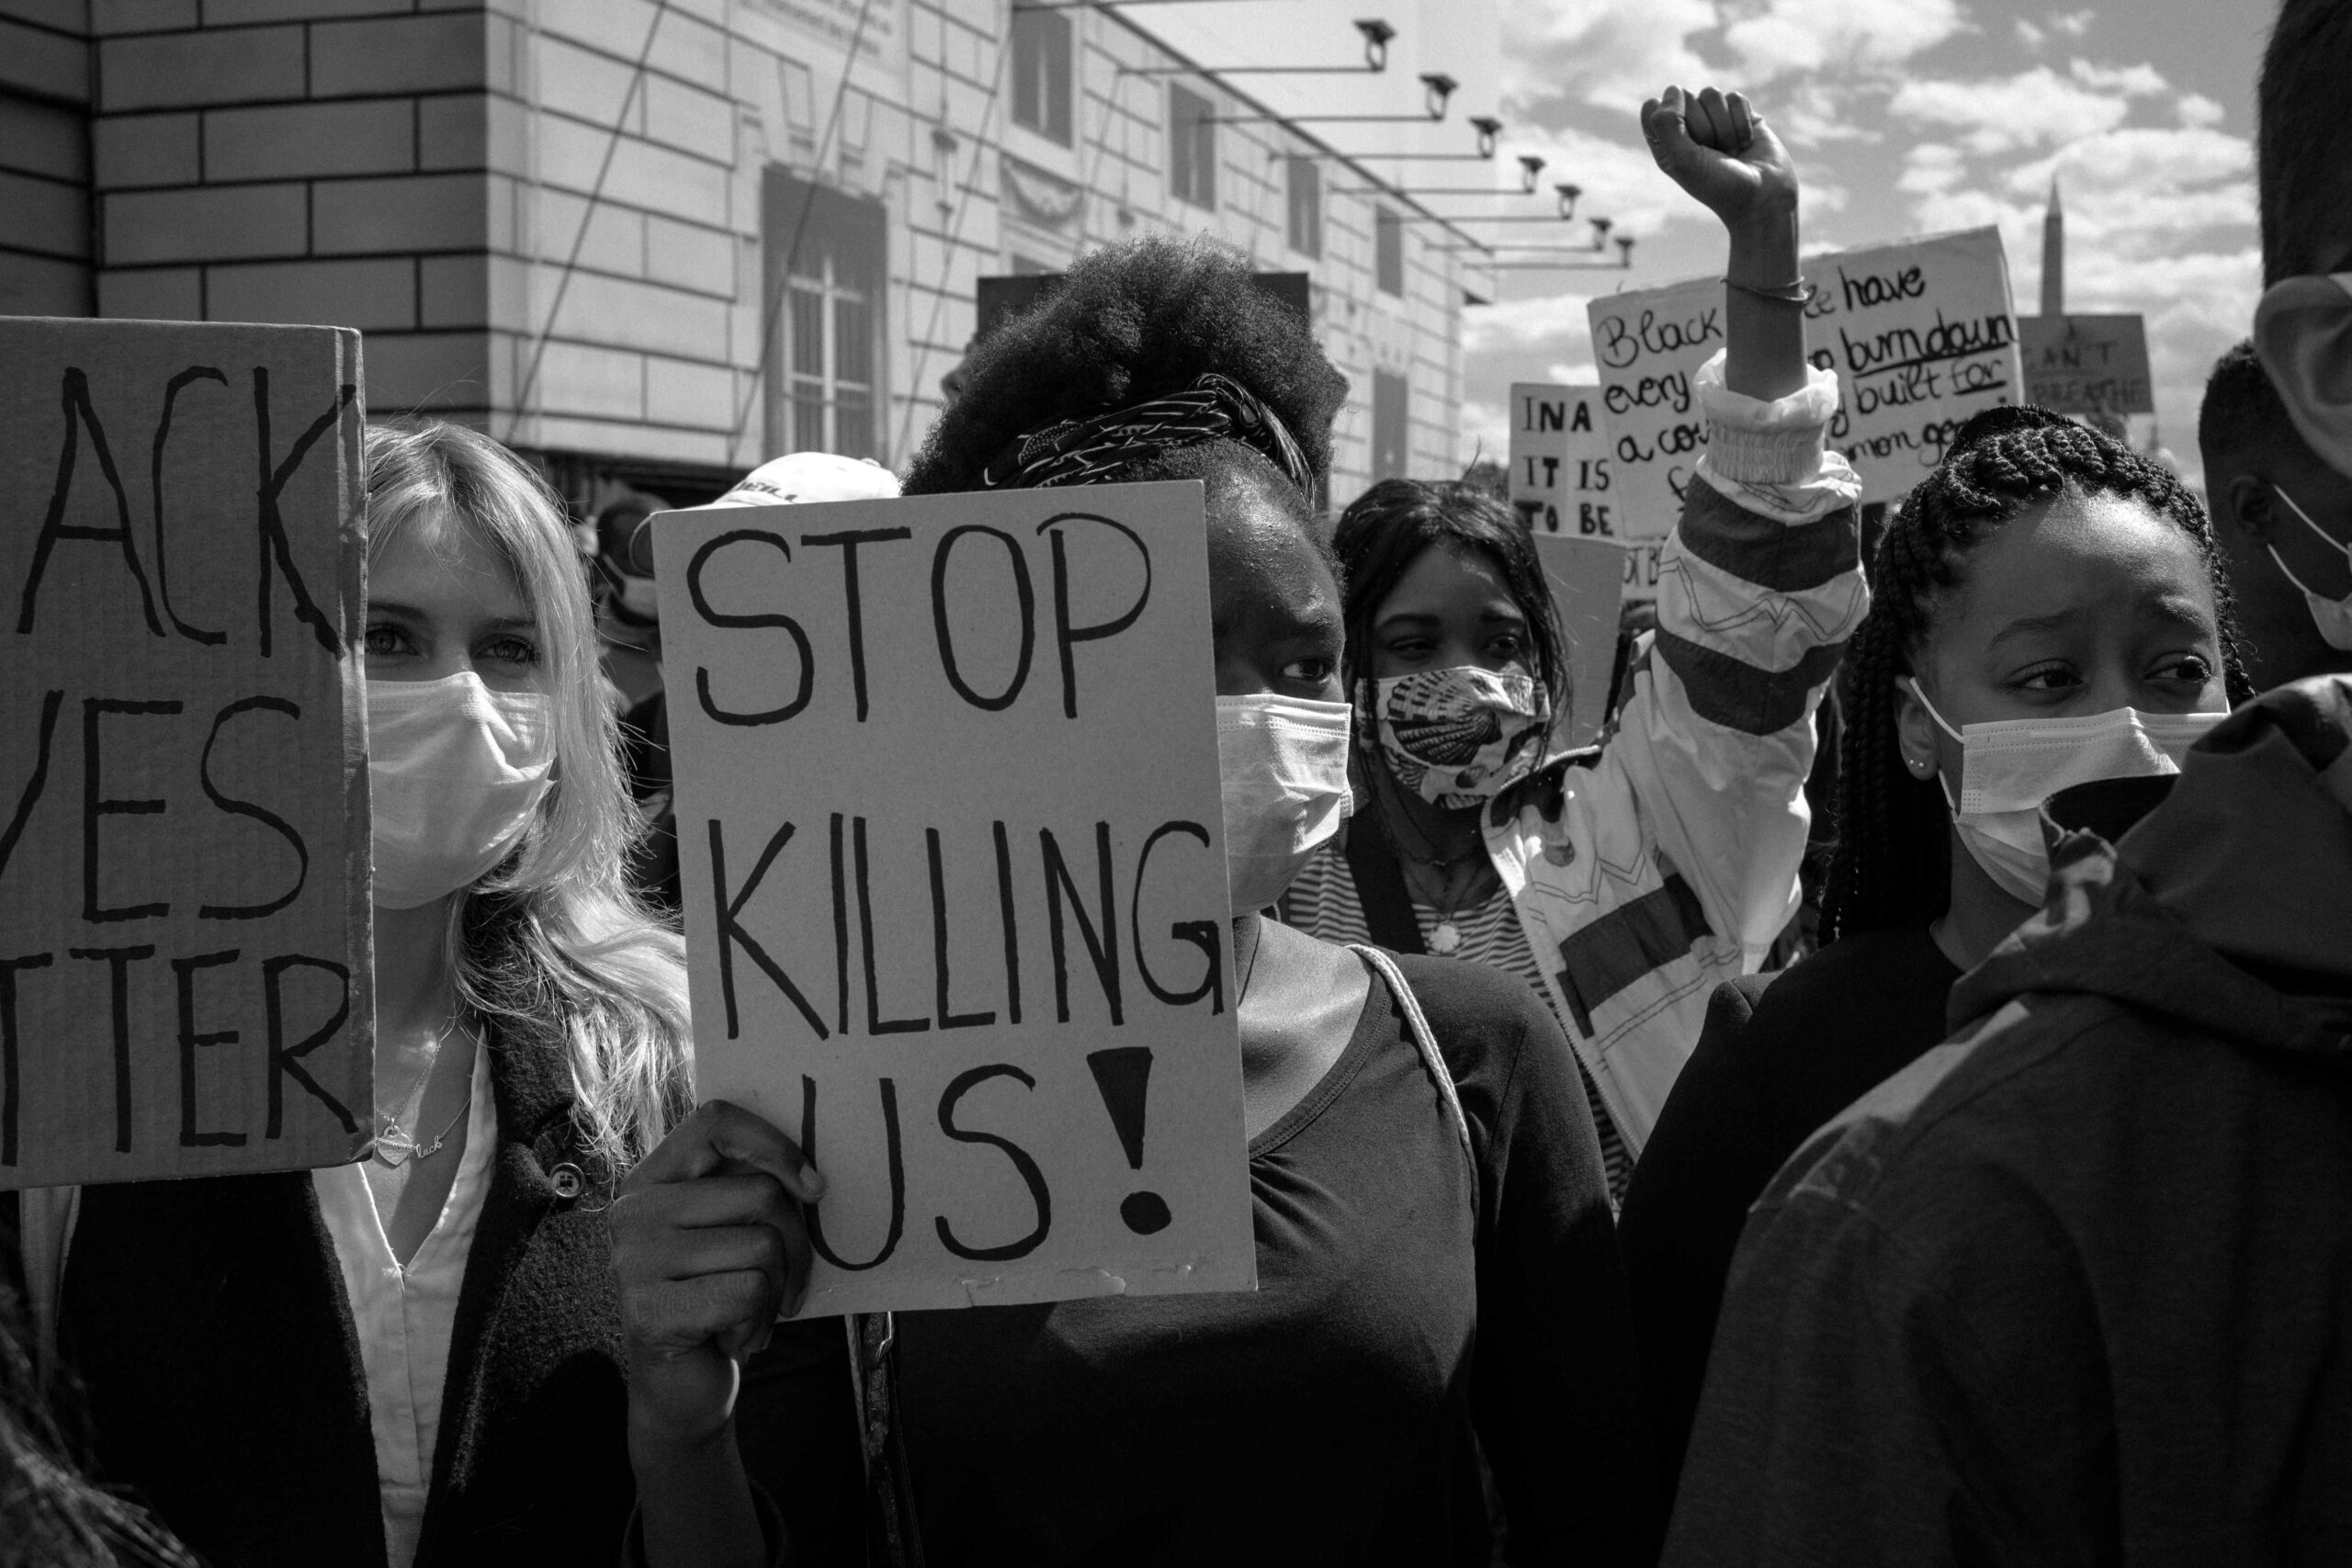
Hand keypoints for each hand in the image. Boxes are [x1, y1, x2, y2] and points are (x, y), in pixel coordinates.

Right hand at [609, 1100, 824, 1446]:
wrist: (681, 1387)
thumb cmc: (718, 1297)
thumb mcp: (731, 1232)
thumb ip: (751, 1191)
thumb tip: (813, 1179)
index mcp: (652, 1179)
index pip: (715, 1121)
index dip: (774, 1145)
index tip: (813, 1186)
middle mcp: (633, 1211)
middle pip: (761, 1194)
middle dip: (796, 1246)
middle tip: (785, 1283)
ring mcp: (634, 1260)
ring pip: (762, 1246)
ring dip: (778, 1291)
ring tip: (752, 1313)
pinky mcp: (648, 1309)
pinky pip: (749, 1292)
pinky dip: (760, 1322)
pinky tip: (734, 1338)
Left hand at [1640, 85, 1798, 232]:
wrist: (1763, 198)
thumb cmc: (1719, 186)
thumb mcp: (1682, 160)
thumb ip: (1666, 123)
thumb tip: (1674, 89)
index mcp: (1665, 142)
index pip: (1654, 107)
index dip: (1671, 120)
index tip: (1686, 145)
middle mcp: (1688, 129)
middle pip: (1685, 97)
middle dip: (1702, 126)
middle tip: (1713, 153)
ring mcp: (1715, 120)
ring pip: (1711, 94)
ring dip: (1723, 126)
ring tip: (1731, 151)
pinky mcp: (1741, 115)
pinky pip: (1735, 98)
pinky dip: (1741, 121)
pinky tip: (1746, 143)